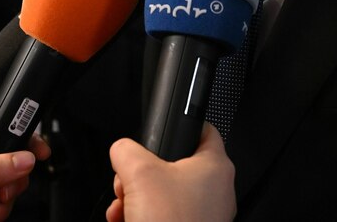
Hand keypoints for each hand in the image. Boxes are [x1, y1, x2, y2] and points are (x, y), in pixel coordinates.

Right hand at [106, 123, 235, 221]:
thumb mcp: (138, 172)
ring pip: (165, 194)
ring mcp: (205, 216)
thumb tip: (121, 150)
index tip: (164, 128)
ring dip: (137, 198)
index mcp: (214, 166)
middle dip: (141, 174)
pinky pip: (165, 217)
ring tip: (123, 207)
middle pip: (172, 165)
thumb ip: (126, 149)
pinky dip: (143, 217)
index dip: (180, 124)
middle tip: (129, 181)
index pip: (203, 129)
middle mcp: (215, 190)